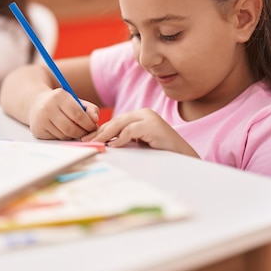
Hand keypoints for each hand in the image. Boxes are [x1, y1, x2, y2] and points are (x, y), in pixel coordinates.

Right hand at [28, 88, 98, 139]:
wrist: (37, 103)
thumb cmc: (62, 103)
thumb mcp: (76, 101)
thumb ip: (90, 109)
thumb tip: (95, 120)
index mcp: (59, 96)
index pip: (78, 114)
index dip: (89, 124)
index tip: (93, 127)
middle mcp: (47, 107)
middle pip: (71, 128)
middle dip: (83, 133)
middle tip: (87, 132)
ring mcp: (41, 120)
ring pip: (64, 135)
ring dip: (74, 136)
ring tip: (76, 130)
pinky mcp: (38, 131)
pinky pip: (56, 139)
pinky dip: (64, 137)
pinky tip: (64, 130)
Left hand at [81, 108, 199, 157]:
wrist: (184, 156)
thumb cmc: (162, 152)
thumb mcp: (141, 143)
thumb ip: (127, 139)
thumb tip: (106, 144)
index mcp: (141, 115)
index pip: (116, 120)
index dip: (101, 129)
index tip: (88, 139)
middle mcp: (144, 113)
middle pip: (116, 120)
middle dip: (100, 132)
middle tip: (86, 141)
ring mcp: (149, 118)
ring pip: (121, 123)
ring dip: (106, 134)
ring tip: (96, 143)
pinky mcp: (153, 126)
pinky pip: (131, 130)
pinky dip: (121, 138)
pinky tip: (114, 145)